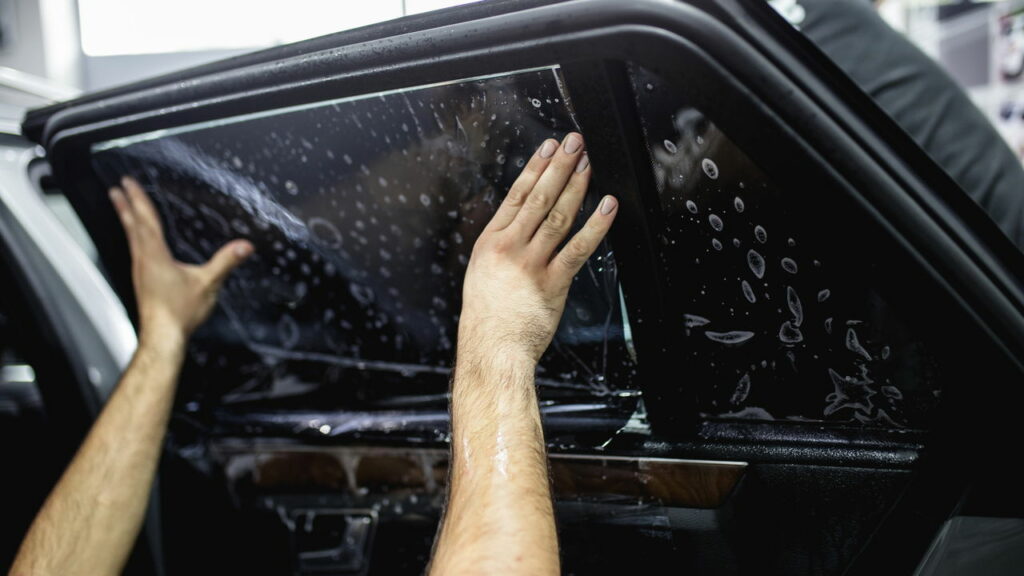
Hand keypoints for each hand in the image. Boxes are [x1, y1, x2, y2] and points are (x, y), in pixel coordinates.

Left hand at [108, 177, 252, 343]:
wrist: (162, 337)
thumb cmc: (180, 313)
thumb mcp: (208, 284)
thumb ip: (225, 262)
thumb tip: (244, 246)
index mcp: (155, 256)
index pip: (146, 221)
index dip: (138, 200)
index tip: (128, 183)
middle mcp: (143, 260)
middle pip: (132, 227)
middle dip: (125, 206)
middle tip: (117, 190)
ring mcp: (140, 271)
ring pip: (131, 239)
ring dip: (127, 221)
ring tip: (122, 209)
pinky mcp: (143, 281)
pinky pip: (135, 251)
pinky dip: (134, 238)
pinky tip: (139, 244)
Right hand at [459, 133, 617, 364]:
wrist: (491, 348)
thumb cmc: (486, 319)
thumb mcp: (481, 274)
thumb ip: (500, 249)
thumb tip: (518, 228)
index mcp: (490, 243)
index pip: (516, 196)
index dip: (535, 169)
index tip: (548, 148)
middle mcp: (510, 248)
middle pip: (538, 198)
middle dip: (559, 167)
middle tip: (574, 144)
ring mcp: (532, 263)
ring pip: (557, 216)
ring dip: (576, 187)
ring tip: (588, 164)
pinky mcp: (553, 282)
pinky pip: (578, 249)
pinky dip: (595, 227)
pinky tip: (607, 208)